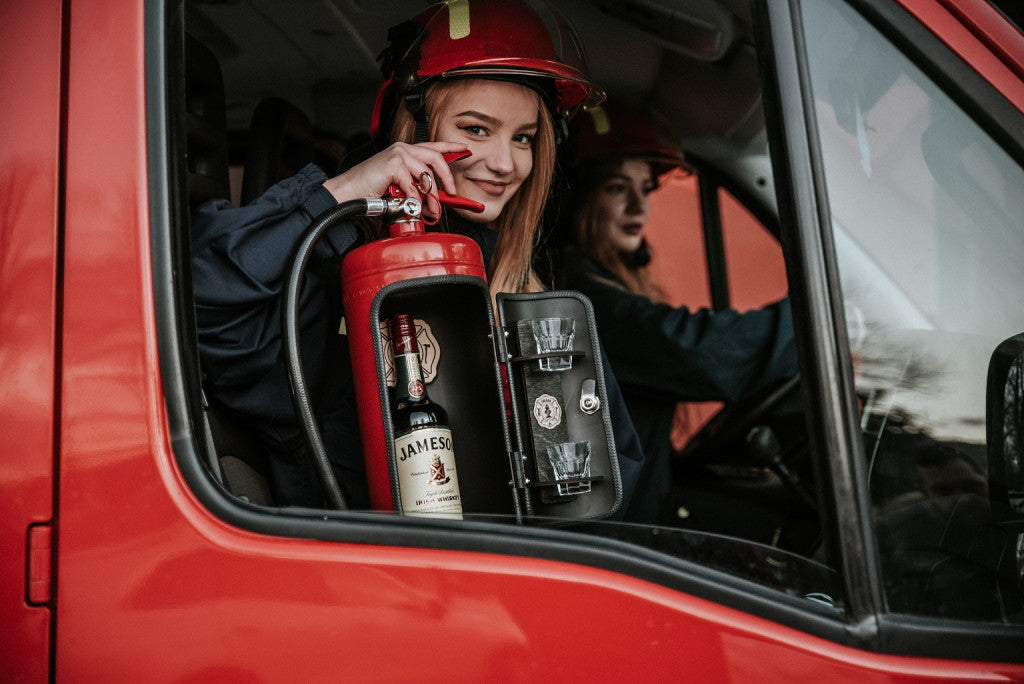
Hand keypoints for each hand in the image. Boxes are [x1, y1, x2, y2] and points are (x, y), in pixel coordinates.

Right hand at [322, 141, 467, 216]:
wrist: (351, 192)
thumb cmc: (372, 189)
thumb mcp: (400, 186)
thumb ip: (416, 187)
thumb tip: (434, 200)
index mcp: (405, 151)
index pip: (433, 146)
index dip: (451, 147)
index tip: (464, 149)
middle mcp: (403, 149)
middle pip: (436, 159)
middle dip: (448, 178)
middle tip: (452, 193)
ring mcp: (398, 155)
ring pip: (426, 175)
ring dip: (432, 196)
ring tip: (431, 209)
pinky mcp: (393, 165)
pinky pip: (413, 185)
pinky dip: (414, 198)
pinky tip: (410, 204)